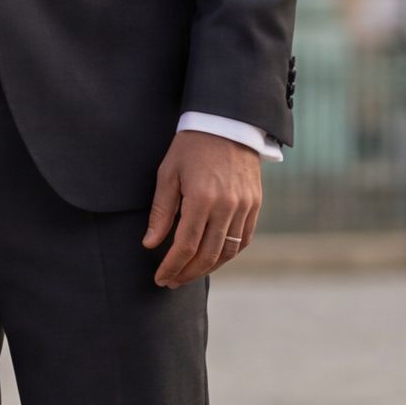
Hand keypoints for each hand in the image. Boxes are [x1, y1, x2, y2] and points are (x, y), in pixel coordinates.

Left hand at [142, 129, 262, 287]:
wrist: (227, 122)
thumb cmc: (191, 146)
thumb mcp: (168, 173)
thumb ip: (161, 211)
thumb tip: (150, 244)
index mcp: (202, 199)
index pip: (185, 246)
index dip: (171, 266)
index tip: (160, 278)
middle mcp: (227, 207)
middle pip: (207, 255)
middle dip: (187, 273)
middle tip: (171, 281)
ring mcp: (244, 207)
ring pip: (227, 252)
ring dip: (207, 268)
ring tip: (188, 273)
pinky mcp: (255, 204)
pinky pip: (243, 240)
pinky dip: (228, 254)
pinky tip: (212, 259)